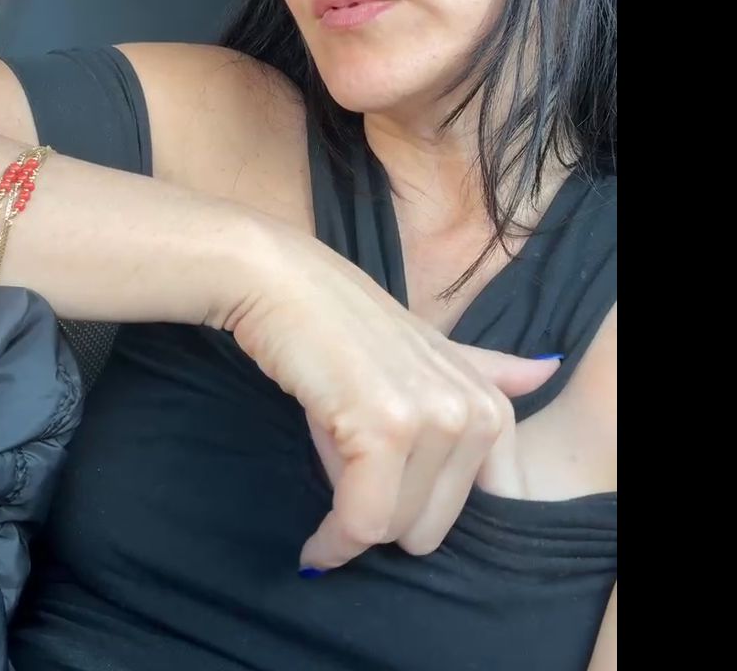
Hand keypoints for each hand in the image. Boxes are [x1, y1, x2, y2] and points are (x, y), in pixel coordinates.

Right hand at [229, 226, 558, 571]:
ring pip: (395, 528)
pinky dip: (334, 544)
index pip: (483, 507)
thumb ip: (484, 369)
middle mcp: (472, 412)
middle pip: (431, 527)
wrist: (280, 284)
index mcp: (488, 402)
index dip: (429, 514)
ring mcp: (432, 418)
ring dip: (353, 524)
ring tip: (329, 479)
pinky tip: (316, 546)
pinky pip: (363, 522)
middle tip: (348, 474)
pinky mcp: (383, 429)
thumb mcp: (424, 350)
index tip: (388, 506)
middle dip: (385, 518)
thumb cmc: (342, 325)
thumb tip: (548, 368)